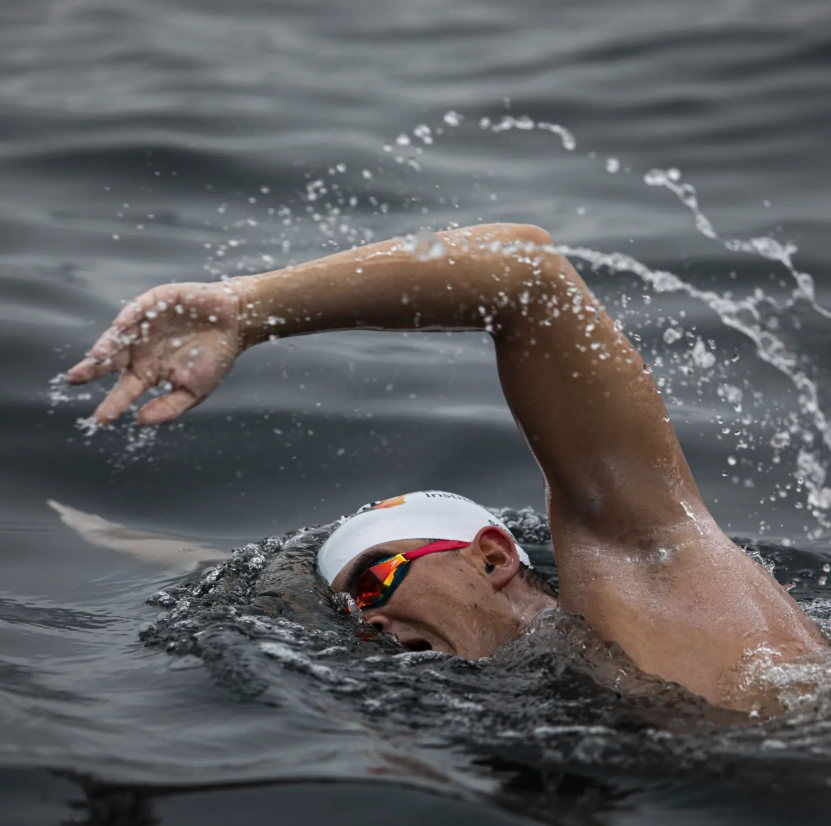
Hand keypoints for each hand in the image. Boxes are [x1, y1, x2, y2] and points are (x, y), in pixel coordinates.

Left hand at [66, 281, 245, 425]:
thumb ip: (170, 406)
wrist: (236, 323)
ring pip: (119, 336)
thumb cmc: (216, 357)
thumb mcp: (195, 390)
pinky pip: (137, 309)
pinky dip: (128, 318)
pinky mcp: (155, 302)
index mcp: (149, 371)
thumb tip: (141, 420)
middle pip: (112, 361)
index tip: (101, 419)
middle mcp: (141, 348)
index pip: (125, 389)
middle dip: (92, 369)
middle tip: (74, 379)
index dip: (113, 403)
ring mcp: (146, 325)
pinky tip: (120, 328)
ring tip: (97, 357)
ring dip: (107, 345)